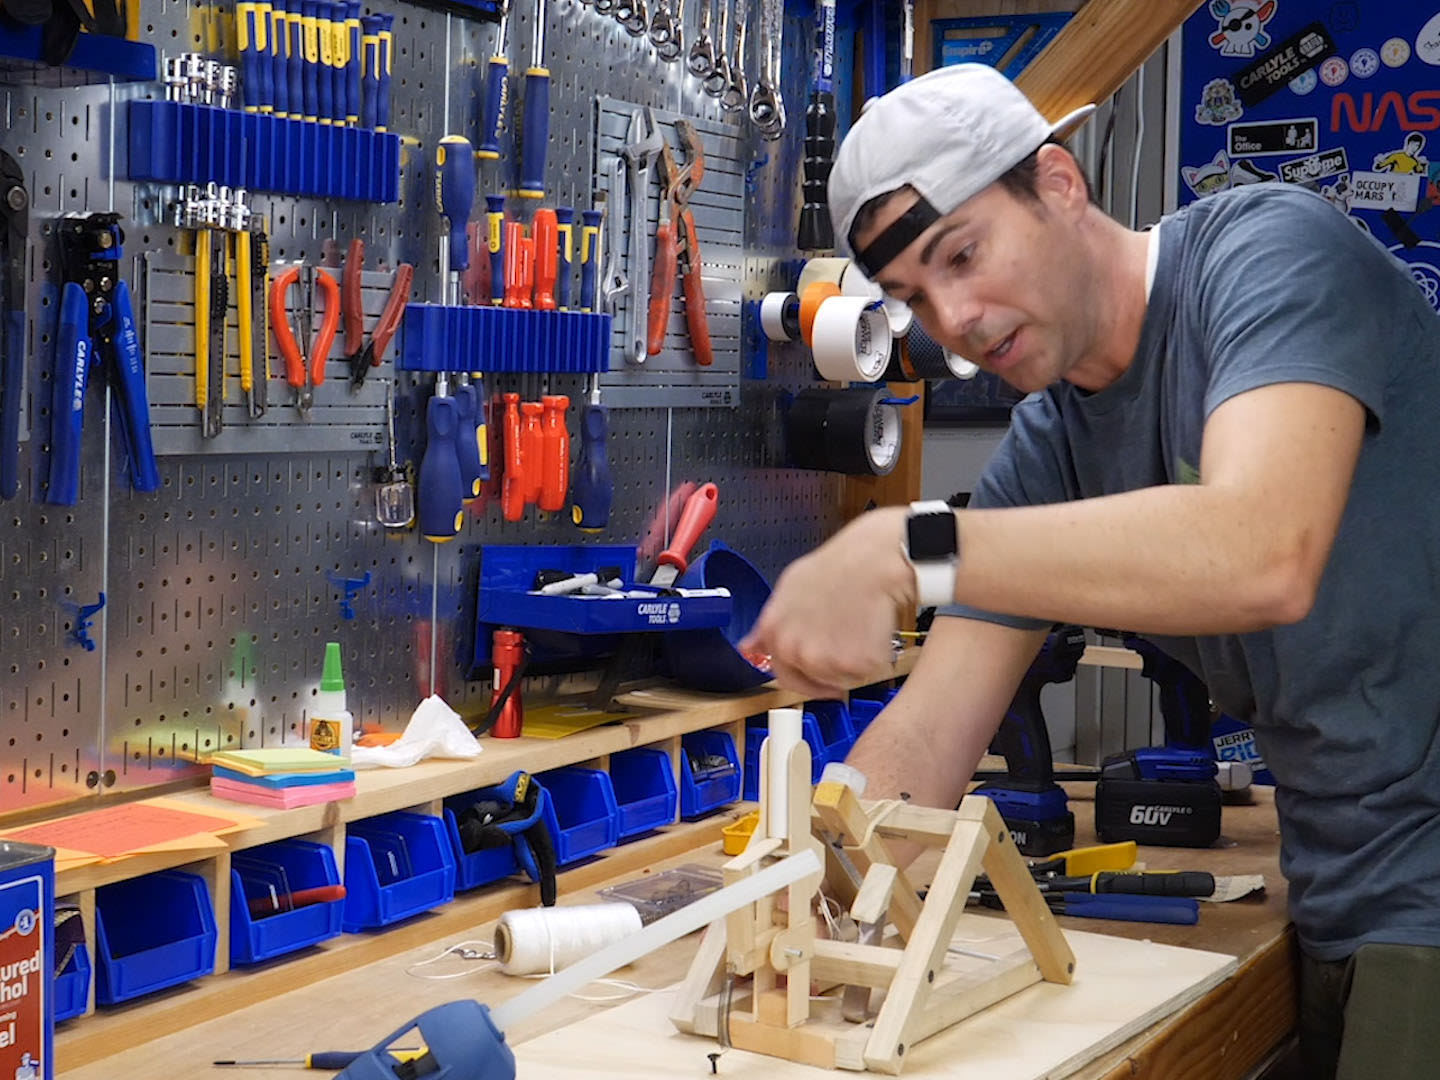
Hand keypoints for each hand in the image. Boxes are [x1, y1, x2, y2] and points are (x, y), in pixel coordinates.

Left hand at [740, 507, 915, 697]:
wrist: (872, 562)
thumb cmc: (836, 566)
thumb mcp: (789, 587)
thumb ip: (769, 623)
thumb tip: (750, 646)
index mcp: (774, 633)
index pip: (782, 674)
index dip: (803, 674)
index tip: (815, 675)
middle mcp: (793, 650)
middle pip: (812, 683)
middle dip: (828, 673)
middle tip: (846, 652)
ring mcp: (822, 661)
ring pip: (840, 679)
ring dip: (850, 663)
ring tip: (857, 628)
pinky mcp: (853, 665)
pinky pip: (864, 673)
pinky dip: (872, 659)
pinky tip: (871, 630)